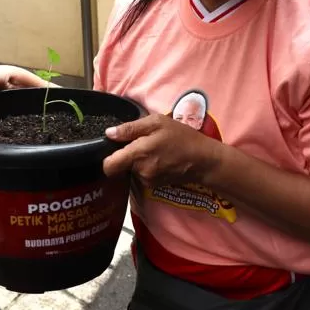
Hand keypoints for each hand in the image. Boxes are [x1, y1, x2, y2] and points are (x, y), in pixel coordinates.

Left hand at [102, 115, 223, 187]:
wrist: (203, 160)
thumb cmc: (181, 137)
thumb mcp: (157, 123)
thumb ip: (130, 128)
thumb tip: (109, 134)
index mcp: (138, 154)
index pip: (108, 166)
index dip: (107, 159)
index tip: (112, 150)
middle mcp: (140, 171)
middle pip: (120, 167)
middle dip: (126, 156)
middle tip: (140, 144)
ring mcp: (147, 181)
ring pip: (131, 171)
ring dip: (138, 161)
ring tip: (154, 150)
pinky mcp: (154, 186)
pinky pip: (142, 175)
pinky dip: (146, 167)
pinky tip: (159, 159)